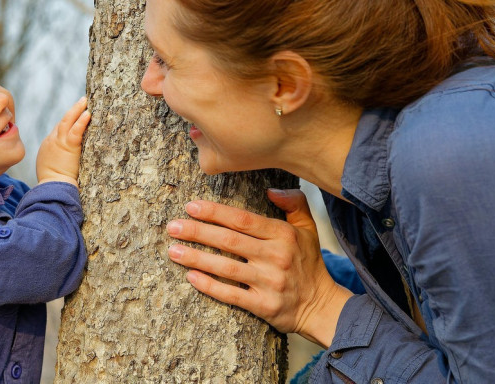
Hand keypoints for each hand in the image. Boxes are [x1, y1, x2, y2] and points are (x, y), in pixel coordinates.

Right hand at [36, 97, 90, 185]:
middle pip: (62, 121)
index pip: (59, 128)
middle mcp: (52, 140)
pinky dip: (81, 121)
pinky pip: (76, 131)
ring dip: (77, 109)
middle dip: (73, 110)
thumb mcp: (51, 168)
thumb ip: (57, 159)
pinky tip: (88, 113)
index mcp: (48, 145)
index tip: (77, 114)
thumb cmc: (54, 184)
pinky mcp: (68, 147)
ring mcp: (59, 142)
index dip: (68, 121)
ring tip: (86, 101)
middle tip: (82, 101)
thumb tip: (66, 160)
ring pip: (67, 121)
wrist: (52, 188)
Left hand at [166, 188, 352, 347]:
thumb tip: (271, 189)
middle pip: (229, 241)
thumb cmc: (308, 263)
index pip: (242, 219)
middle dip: (197, 232)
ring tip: (173, 251)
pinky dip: (209, 286)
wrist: (322, 306)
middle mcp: (276, 257)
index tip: (191, 207)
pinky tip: (190, 276)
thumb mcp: (308, 229)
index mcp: (283, 235)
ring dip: (196, 258)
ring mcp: (269, 282)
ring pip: (226, 267)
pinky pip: (231, 294)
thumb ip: (293, 203)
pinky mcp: (263, 306)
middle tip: (172, 227)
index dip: (215, 212)